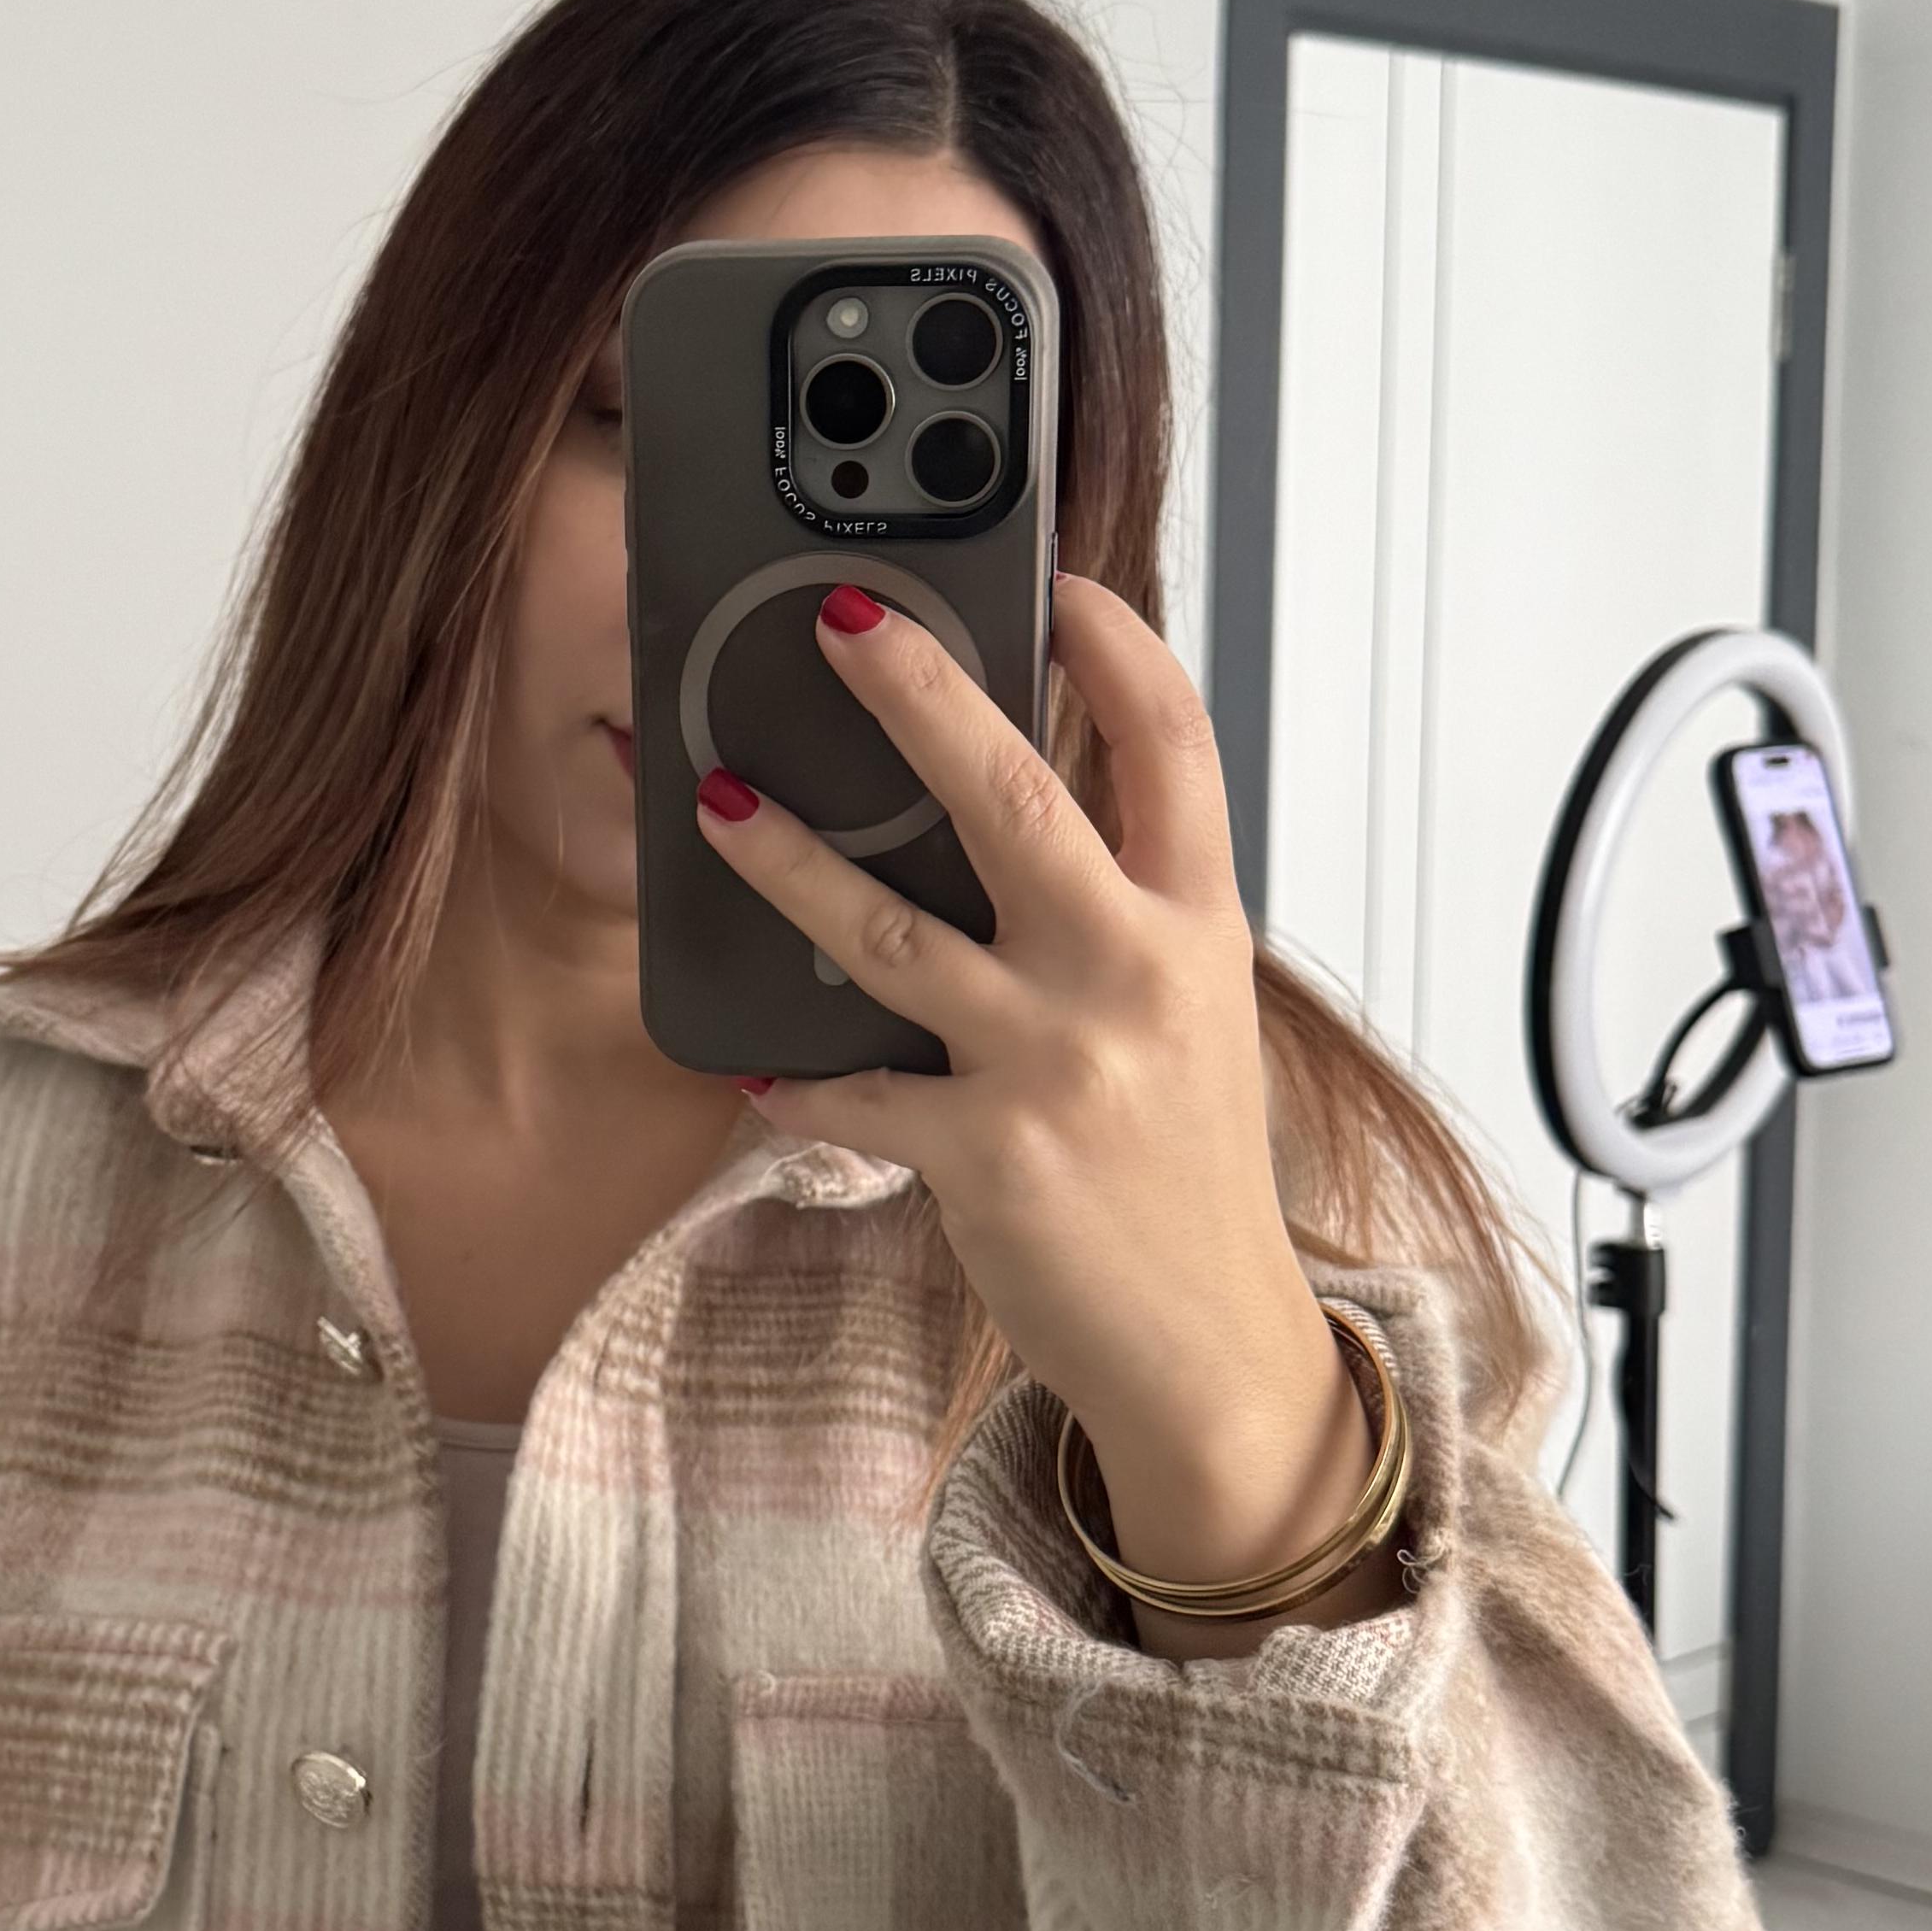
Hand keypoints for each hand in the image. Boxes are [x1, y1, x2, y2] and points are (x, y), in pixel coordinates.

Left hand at [695, 574, 1377, 1635]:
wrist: (1212, 1348)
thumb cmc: (1188, 1175)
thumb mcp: (1196, 1016)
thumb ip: (1128, 910)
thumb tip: (1025, 800)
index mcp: (1197, 927)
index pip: (1174, 749)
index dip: (1116, 651)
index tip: (1057, 582)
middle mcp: (1133, 976)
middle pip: (1014, 797)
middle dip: (919, 693)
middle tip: (840, 619)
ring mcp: (1057, 1063)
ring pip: (890, 930)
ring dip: (789, 860)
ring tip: (718, 800)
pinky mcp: (984, 1154)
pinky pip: (855, 1091)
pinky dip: (797, 1077)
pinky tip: (752, 1065)